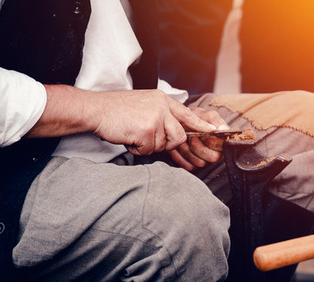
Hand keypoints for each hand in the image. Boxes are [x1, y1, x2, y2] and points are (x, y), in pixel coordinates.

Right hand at [28, 86, 215, 155]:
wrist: (96, 110)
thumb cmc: (116, 111)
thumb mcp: (144, 105)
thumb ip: (160, 116)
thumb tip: (173, 135)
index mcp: (162, 100)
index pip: (187, 114)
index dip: (202, 125)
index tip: (217, 131)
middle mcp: (162, 107)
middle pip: (178, 136)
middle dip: (165, 144)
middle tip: (146, 138)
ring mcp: (155, 117)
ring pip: (163, 145)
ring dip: (148, 146)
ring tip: (133, 135)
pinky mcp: (147, 129)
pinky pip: (150, 150)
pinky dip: (138, 149)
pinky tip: (128, 138)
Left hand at [168, 107, 228, 170]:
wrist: (177, 123)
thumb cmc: (193, 118)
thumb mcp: (204, 115)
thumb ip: (214, 120)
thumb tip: (223, 128)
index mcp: (221, 140)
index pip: (223, 146)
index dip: (212, 140)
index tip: (203, 133)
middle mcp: (215, 152)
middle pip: (212, 157)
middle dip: (199, 146)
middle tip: (191, 136)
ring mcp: (204, 161)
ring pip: (200, 163)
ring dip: (188, 150)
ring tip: (184, 139)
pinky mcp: (193, 166)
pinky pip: (189, 166)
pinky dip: (181, 156)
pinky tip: (179, 147)